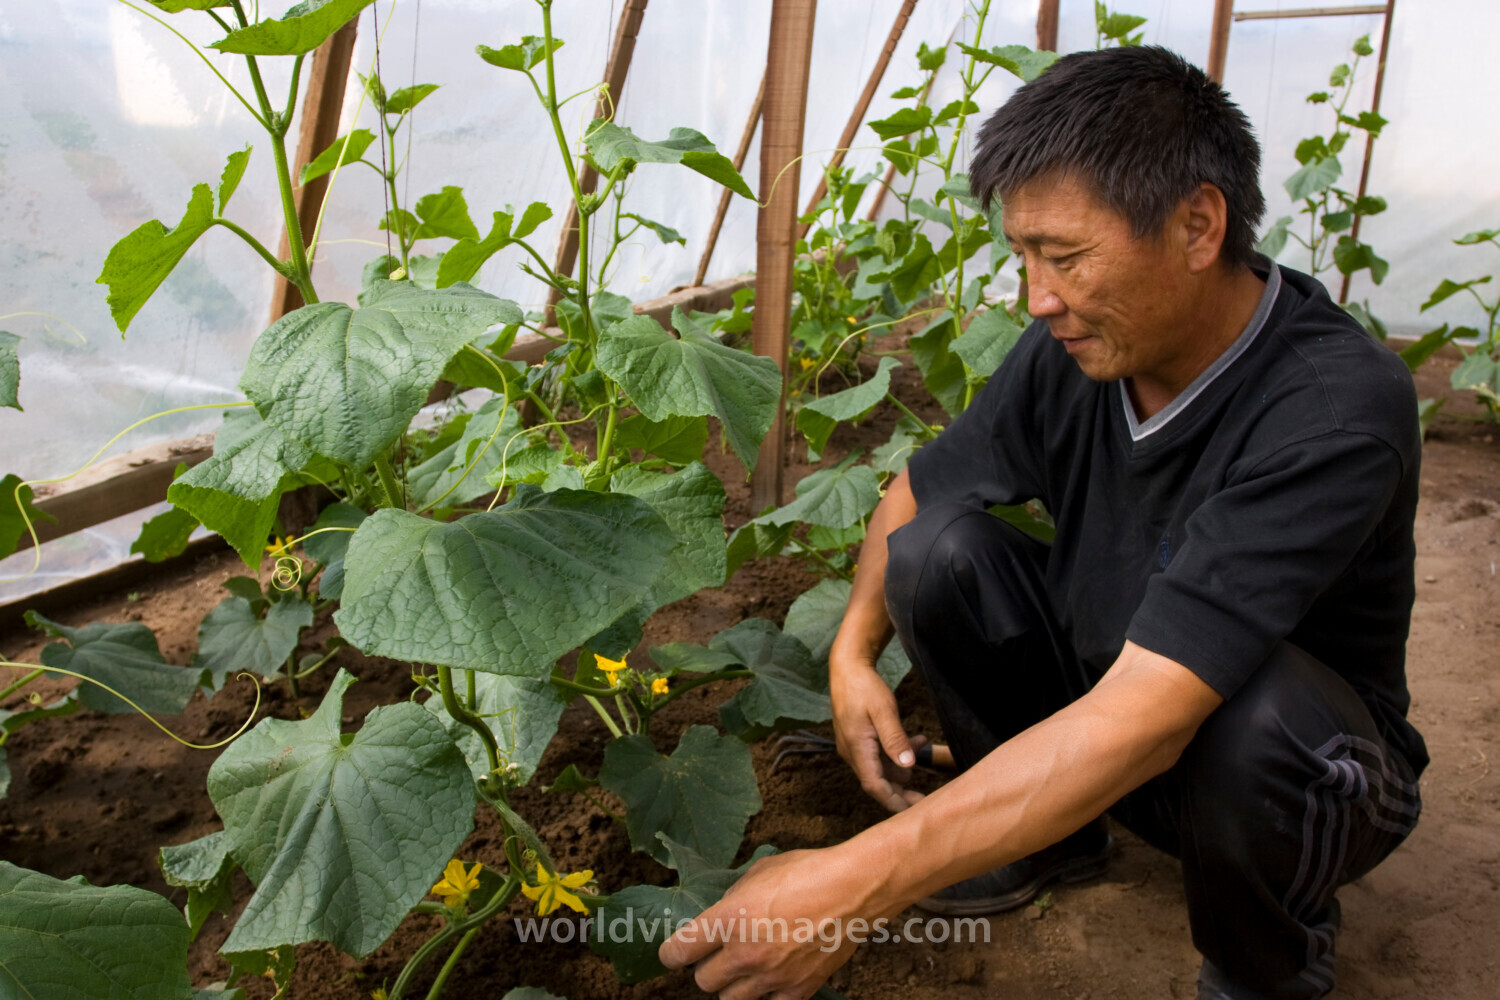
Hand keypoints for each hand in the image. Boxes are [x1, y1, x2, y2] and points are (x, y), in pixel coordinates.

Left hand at [659, 846, 869, 999]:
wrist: (854, 889)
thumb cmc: (808, 871)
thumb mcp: (758, 873)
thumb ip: (732, 897)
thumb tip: (721, 912)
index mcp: (729, 919)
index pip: (678, 951)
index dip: (671, 953)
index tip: (675, 952)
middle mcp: (745, 953)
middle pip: (703, 982)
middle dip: (708, 967)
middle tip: (721, 954)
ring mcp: (771, 977)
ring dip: (734, 985)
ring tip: (748, 967)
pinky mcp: (797, 991)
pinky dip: (767, 995)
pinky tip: (775, 977)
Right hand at [829, 654, 924, 811]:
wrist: (847, 667)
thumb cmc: (864, 687)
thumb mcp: (883, 711)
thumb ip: (895, 739)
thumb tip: (908, 766)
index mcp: (857, 748)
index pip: (874, 786)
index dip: (894, 800)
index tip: (914, 809)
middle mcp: (852, 752)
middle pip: (877, 781)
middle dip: (901, 790)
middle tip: (925, 798)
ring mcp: (853, 746)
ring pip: (880, 767)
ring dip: (902, 764)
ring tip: (923, 746)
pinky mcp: (858, 739)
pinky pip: (878, 754)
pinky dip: (895, 752)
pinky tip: (914, 740)